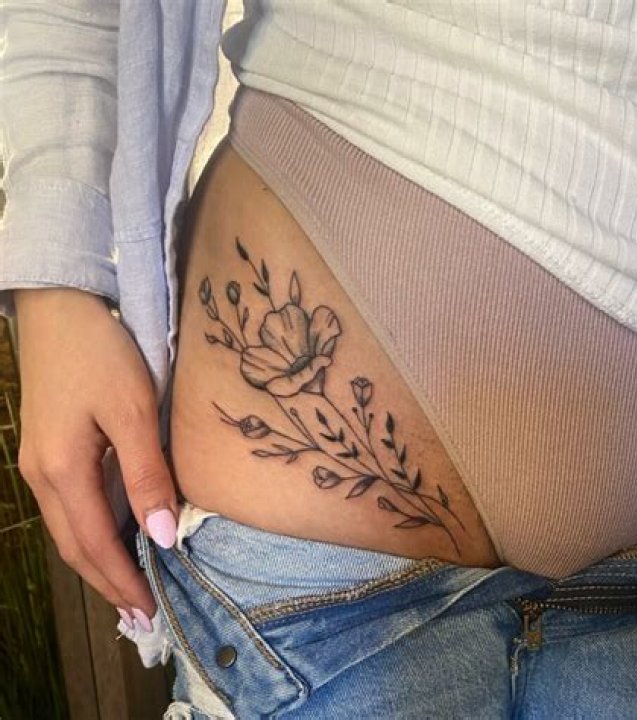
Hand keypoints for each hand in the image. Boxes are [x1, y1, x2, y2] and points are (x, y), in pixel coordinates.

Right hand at [14, 288, 177, 629]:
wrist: (61, 308)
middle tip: (143, 612)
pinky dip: (93, 532)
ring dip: (100, 561)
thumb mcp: (133, 411)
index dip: (124, 581)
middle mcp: (42, 477)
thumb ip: (147, 474)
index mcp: (61, 471)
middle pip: (75, 546)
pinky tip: (116, 536)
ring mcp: (39, 464)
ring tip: (133, 586)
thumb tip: (162, 536)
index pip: (95, 544)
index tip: (152, 610)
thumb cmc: (101, 354)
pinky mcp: (48, 450)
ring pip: (70, 530)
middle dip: (109, 583)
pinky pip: (70, 507)